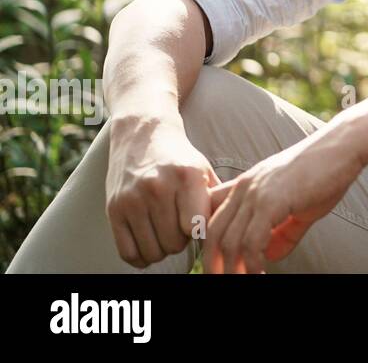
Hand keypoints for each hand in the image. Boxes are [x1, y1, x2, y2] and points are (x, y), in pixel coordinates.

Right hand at [105, 113, 219, 267]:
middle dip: (181, 241)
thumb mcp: (204, 170)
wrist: (142, 133)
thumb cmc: (179, 158)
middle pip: (174, 243)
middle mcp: (158, 187)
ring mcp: (132, 199)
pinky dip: (141, 257)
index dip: (200, 232)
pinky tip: (149, 242)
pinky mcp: (113, 210)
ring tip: (165, 231)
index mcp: (187, 176)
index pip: (196, 227)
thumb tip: (232, 229)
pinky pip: (128, 253)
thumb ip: (218, 199)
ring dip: (162, 248)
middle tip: (180, 226)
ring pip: (152, 251)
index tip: (200, 224)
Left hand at [203, 123, 363, 273]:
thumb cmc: (326, 172)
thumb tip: (269, 256)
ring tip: (244, 283)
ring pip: (230, 241)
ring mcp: (256, 193)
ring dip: (234, 269)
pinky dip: (253, 263)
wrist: (345, 146)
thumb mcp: (300, 206)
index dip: (212, 245)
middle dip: (216, 263)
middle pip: (213, 233)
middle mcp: (244, 187)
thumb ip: (283, 232)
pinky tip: (261, 273)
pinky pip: (252, 241)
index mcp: (246, 185)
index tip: (221, 265)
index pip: (213, 218)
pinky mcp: (271, 201)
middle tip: (226, 281)